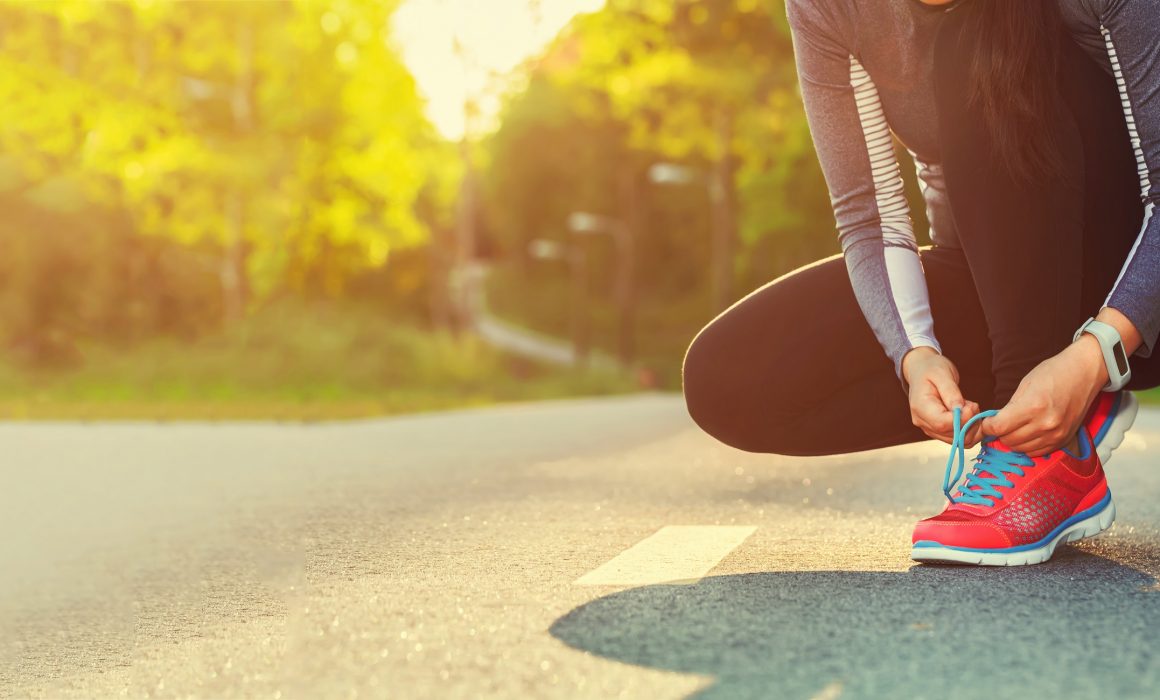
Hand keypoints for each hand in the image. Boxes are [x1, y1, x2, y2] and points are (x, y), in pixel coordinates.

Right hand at [903, 347, 981, 445]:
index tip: (973, 405)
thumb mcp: (942, 374)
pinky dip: (969, 430)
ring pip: (957, 441)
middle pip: (951, 435)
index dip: (962, 419)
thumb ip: (951, 393)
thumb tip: (960, 411)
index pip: (942, 424)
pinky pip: (958, 439)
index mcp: (920, 407)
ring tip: (970, 407)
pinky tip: (969, 414)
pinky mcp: (938, 430)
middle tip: (973, 404)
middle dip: (970, 422)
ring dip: (972, 427)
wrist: (922, 370)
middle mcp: (922, 421)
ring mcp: (929, 428)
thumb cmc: (932, 369)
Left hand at [979, 335, 1104, 455]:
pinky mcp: (1063, 440)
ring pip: (1021, 449)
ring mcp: (1056, 434)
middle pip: (1008, 440)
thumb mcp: (1025, 385)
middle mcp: (1045, 424)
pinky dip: (1027, 446)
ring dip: (1013, 440)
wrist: (1084, 373)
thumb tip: (994, 423)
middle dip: (999, 433)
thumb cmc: (1053, 373)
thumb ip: (1009, 407)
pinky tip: (1028, 433)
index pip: (999, 427)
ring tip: (1014, 428)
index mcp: (1033, 406)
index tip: (987, 422)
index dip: (987, 426)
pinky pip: (1037, 452)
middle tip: (1000, 424)